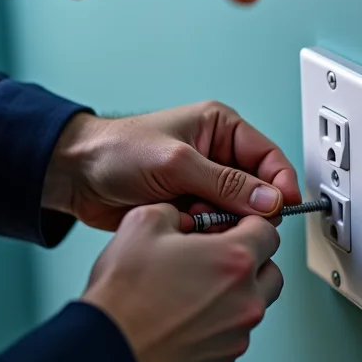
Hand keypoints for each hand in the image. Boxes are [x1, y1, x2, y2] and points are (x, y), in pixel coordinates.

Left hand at [43, 102, 301, 231]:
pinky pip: (213, 227)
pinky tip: (185, 227)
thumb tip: (269, 200)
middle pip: (256, 189)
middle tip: (226, 216)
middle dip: (245, 208)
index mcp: (220, 128)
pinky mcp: (189, 208)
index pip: (267, 157)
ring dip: (221, 222)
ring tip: (196, 219)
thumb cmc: (117, 150)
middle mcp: (216, 156)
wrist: (76, 176)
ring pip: (235, 213)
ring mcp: (202, 184)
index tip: (285, 208)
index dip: (280, 183)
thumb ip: (226, 183)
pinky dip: (204, 233)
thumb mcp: (176, 162)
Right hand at [82, 203, 282, 361]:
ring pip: (253, 306)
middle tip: (218, 256)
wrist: (104, 351)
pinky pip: (231, 336)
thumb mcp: (143, 223)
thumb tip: (182, 218)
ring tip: (195, 288)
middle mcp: (245, 300)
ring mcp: (235, 336)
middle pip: (270, 271)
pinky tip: (185, 317)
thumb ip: (175, 211)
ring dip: (235, 294)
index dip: (247, 224)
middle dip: (251, 260)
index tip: (231, 227)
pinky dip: (217, 325)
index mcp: (235, 260)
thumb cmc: (123, 293)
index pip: (268, 231)